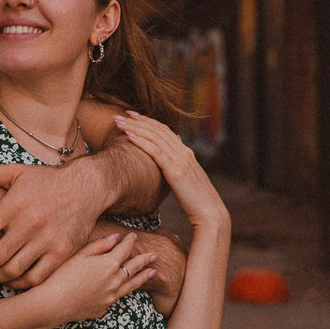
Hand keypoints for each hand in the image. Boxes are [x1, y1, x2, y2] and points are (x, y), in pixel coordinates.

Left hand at [0, 163, 101, 288]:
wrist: (88, 186)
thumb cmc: (48, 180)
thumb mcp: (18, 172)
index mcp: (15, 204)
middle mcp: (30, 223)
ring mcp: (47, 240)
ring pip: (13, 270)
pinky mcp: (62, 252)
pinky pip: (36, 277)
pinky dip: (19, 284)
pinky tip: (10, 281)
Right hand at [29, 232, 156, 325]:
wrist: (54, 304)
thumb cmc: (62, 275)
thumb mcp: (79, 255)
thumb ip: (99, 246)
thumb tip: (115, 238)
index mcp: (108, 264)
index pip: (124, 250)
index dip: (129, 241)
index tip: (133, 236)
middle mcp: (114, 281)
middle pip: (133, 268)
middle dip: (144, 259)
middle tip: (154, 255)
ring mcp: (110, 296)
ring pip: (132, 285)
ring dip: (143, 277)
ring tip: (153, 272)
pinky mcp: (104, 307)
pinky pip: (117, 297)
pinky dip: (124, 290)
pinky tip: (125, 288)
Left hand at [113, 112, 229, 230]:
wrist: (210, 213)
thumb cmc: (196, 200)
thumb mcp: (187, 178)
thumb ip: (179, 164)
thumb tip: (173, 153)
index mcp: (186, 153)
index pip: (164, 130)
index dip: (147, 121)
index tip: (131, 115)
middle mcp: (184, 152)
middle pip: (157, 130)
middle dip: (137, 121)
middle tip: (119, 115)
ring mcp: (181, 160)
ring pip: (155, 137)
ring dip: (135, 128)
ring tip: (119, 123)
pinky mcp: (176, 171)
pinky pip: (156, 152)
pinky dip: (142, 142)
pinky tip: (129, 136)